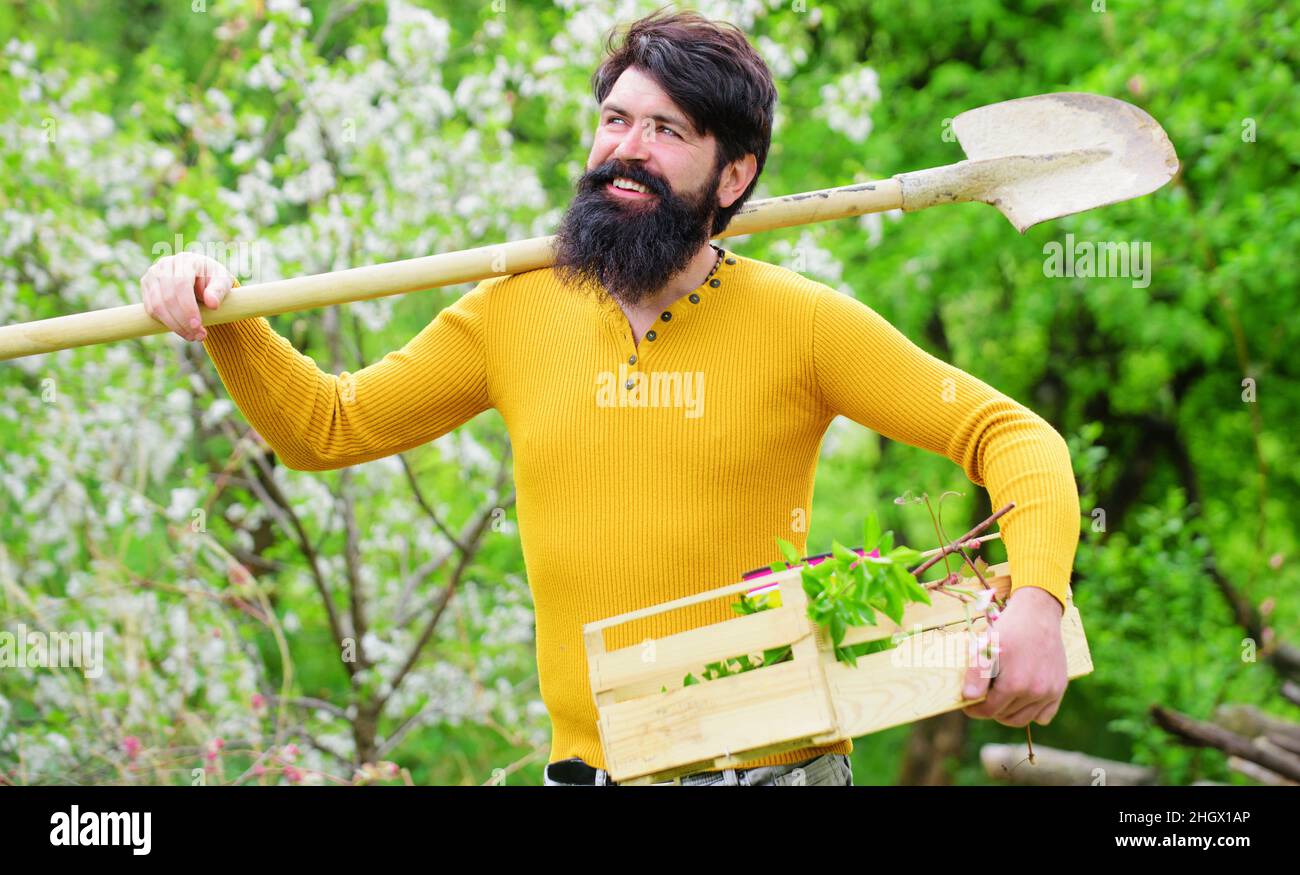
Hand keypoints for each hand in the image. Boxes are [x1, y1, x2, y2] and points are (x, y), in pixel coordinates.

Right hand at [140, 251, 233, 341]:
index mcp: (186, 260)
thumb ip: (219, 291)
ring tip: (192, 336)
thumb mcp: (223, 282)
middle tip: (198, 336)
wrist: (200, 277)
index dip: (188, 307)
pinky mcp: (147, 287)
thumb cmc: (213, 280)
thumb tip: (212, 304)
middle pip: (167, 297)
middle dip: (182, 321)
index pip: (181, 284)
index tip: (198, 325)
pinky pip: (151, 309)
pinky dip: (165, 323)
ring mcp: (152, 275)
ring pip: (157, 306)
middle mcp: (165, 265)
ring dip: (174, 325)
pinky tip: (181, 330)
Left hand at [960, 586, 1066, 726]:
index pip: (989, 711)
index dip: (975, 709)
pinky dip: (1032, 712)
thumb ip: (977, 674)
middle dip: (991, 709)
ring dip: (1009, 712)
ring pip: (1024, 719)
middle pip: (1005, 716)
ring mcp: (1050, 692)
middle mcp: (1035, 692)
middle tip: (984, 696)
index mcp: (1014, 684)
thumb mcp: (986, 647)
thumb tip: (969, 698)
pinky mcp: (1060, 689)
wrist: (1038, 615)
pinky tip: (1021, 698)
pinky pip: (1044, 716)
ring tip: (1000, 696)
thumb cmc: (1008, 629)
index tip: (968, 704)